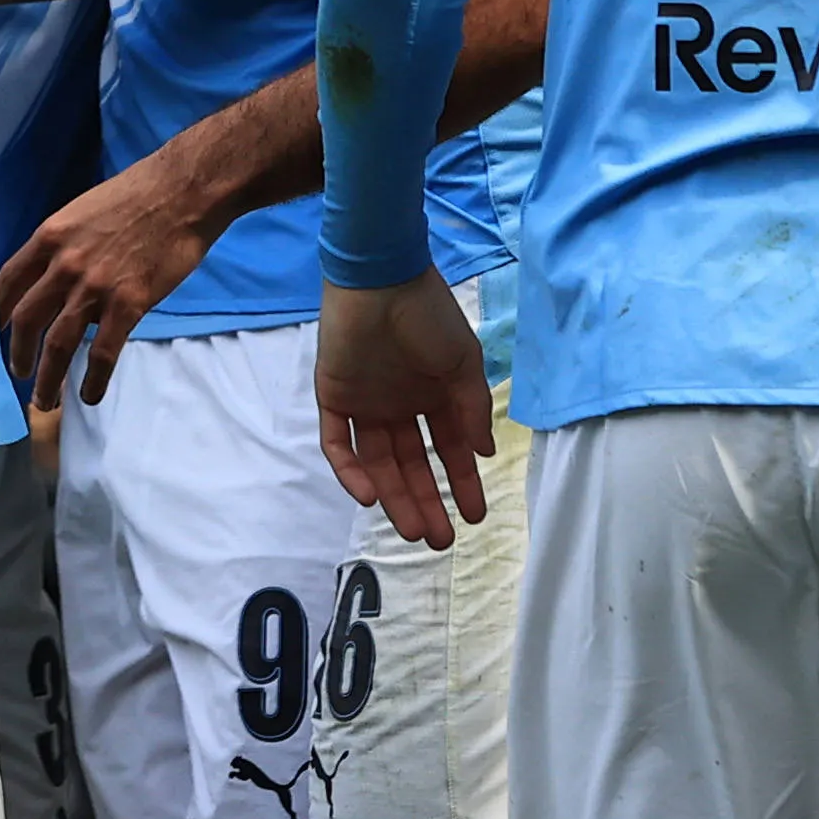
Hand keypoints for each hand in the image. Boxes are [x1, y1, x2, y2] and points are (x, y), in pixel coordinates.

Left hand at [0, 151, 223, 404]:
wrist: (184, 191)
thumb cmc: (137, 194)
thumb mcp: (83, 211)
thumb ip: (64, 245)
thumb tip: (55, 277)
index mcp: (49, 237)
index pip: (9, 282)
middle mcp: (64, 265)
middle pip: (26, 320)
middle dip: (18, 353)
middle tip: (19, 372)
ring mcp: (95, 286)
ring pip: (58, 344)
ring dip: (47, 378)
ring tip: (44, 399)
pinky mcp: (129, 304)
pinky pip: (103, 353)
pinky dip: (93, 380)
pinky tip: (89, 395)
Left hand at [317, 272, 492, 547]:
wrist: (380, 278)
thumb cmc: (427, 315)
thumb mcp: (462, 363)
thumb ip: (471, 409)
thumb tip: (485, 452)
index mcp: (433, 394)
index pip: (448, 449)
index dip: (463, 482)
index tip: (476, 515)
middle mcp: (400, 404)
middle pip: (412, 464)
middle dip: (427, 501)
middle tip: (441, 540)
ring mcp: (365, 403)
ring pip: (377, 462)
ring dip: (394, 495)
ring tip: (414, 529)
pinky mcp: (333, 397)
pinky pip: (337, 442)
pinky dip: (350, 471)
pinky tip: (369, 496)